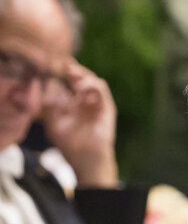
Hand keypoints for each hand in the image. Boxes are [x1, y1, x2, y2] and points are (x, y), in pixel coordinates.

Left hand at [42, 60, 118, 187]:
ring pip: (91, 78)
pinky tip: (79, 87)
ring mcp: (97, 102)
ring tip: (70, 74)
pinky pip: (101, 88)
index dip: (60, 70)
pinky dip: (91, 84)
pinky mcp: (107, 107)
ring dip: (81, 74)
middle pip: (80, 75)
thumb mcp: (53, 121)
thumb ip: (49, 103)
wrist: (86, 159)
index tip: (49, 64)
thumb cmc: (70, 144)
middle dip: (70, 68)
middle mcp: (85, 99)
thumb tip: (44, 84)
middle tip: (60, 63)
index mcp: (73, 101)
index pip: (67, 79)